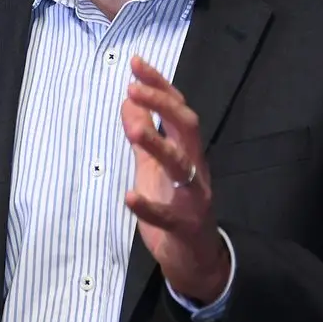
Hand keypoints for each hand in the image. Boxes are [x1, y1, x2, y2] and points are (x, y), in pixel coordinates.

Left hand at [120, 55, 230, 304]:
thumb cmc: (174, 205)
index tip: (136, 63)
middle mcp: (194, 167)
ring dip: (157, 145)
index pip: (177, 109)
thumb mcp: (153, 165)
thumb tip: (127, 100)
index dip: (158, 85)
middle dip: (163, 104)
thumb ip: (143, 134)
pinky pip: (168, 214)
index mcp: (187, 150)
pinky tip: (129, 197)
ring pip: (181, 165)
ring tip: (134, 129)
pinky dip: (148, 206)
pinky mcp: (185, 225)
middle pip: (187, 127)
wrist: (195, 258)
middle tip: (134, 87)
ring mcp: (193, 197)